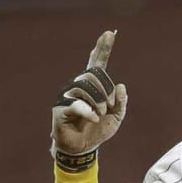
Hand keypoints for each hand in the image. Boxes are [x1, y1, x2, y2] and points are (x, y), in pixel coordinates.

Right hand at [51, 30, 126, 161]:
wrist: (83, 148)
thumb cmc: (98, 130)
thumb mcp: (117, 117)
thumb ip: (121, 102)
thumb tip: (120, 86)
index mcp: (93, 86)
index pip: (97, 63)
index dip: (103, 48)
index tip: (110, 33)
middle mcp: (78, 86)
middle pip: (93, 75)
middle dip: (105, 90)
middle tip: (108, 106)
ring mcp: (67, 96)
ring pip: (85, 86)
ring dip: (98, 101)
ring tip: (100, 114)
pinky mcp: (60, 108)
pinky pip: (76, 103)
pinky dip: (89, 111)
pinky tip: (95, 118)